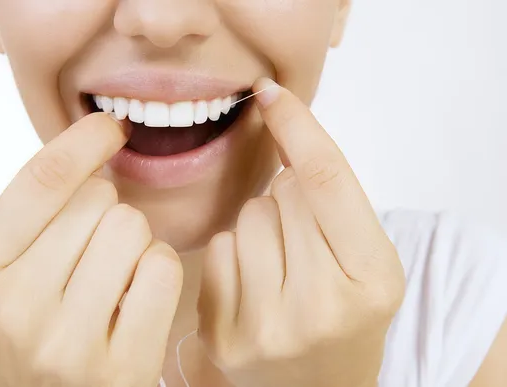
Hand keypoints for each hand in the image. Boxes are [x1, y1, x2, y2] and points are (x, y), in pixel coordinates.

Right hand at [0, 113, 182, 386]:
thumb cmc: (27, 342)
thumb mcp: (1, 282)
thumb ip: (34, 222)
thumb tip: (94, 150)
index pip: (39, 182)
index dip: (81, 142)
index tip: (110, 126)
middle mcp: (14, 307)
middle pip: (97, 200)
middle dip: (106, 215)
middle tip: (94, 257)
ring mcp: (68, 342)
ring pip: (132, 227)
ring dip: (135, 244)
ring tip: (114, 281)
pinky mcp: (122, 366)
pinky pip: (162, 267)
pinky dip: (159, 272)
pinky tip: (138, 302)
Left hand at [197, 79, 404, 386]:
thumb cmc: (348, 316)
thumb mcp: (369, 262)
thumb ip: (336, 204)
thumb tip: (284, 131)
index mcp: (373, 279)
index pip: (327, 180)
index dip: (298, 127)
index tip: (270, 92)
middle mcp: (321, 306)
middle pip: (281, 194)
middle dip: (289, 199)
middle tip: (305, 243)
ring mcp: (268, 327)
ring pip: (245, 217)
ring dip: (260, 227)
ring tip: (280, 269)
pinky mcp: (224, 338)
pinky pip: (218, 249)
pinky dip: (234, 254)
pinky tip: (252, 285)